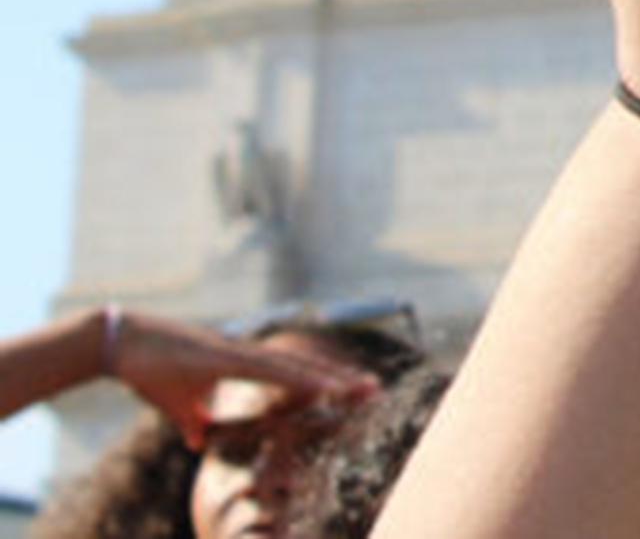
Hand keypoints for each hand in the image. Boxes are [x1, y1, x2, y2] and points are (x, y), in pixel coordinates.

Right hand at [103, 310, 375, 446]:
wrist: (119, 342)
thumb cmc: (148, 370)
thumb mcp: (176, 405)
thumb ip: (193, 421)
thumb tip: (198, 441)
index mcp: (242, 364)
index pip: (294, 373)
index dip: (325, 381)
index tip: (354, 389)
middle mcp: (248, 355)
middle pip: (305, 367)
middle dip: (340, 379)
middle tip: (376, 388)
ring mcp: (238, 353)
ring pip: (295, 367)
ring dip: (329, 378)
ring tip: (359, 388)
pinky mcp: (224, 357)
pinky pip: (270, 371)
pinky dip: (299, 378)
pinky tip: (323, 386)